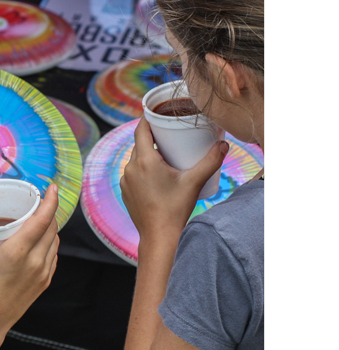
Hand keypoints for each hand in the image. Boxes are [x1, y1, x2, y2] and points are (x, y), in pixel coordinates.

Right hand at [0, 184, 59, 336]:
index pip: (42, 220)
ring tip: (37, 219)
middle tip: (36, 201)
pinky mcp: (44, 282)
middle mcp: (35, 262)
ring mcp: (42, 273)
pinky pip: (52, 255)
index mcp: (18, 253)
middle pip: (51, 228)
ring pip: (54, 241)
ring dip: (49, 227)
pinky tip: (37, 241)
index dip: (49, 201)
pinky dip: (48, 243)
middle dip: (48, 211)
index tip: (51, 187)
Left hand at [119, 116, 227, 244]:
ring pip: (135, 159)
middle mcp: (130, 168)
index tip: (156, 113)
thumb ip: (211, 161)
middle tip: (169, 134)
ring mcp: (125, 180)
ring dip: (148, 154)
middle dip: (152, 137)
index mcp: (144, 161)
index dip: (147, 119)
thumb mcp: (195, 181)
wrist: (159, 236)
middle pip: (139, 144)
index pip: (140, 131)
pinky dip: (143, 169)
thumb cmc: (175, 209)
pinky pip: (133, 173)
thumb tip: (224, 144)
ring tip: (165, 154)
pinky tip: (156, 173)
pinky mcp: (125, 191)